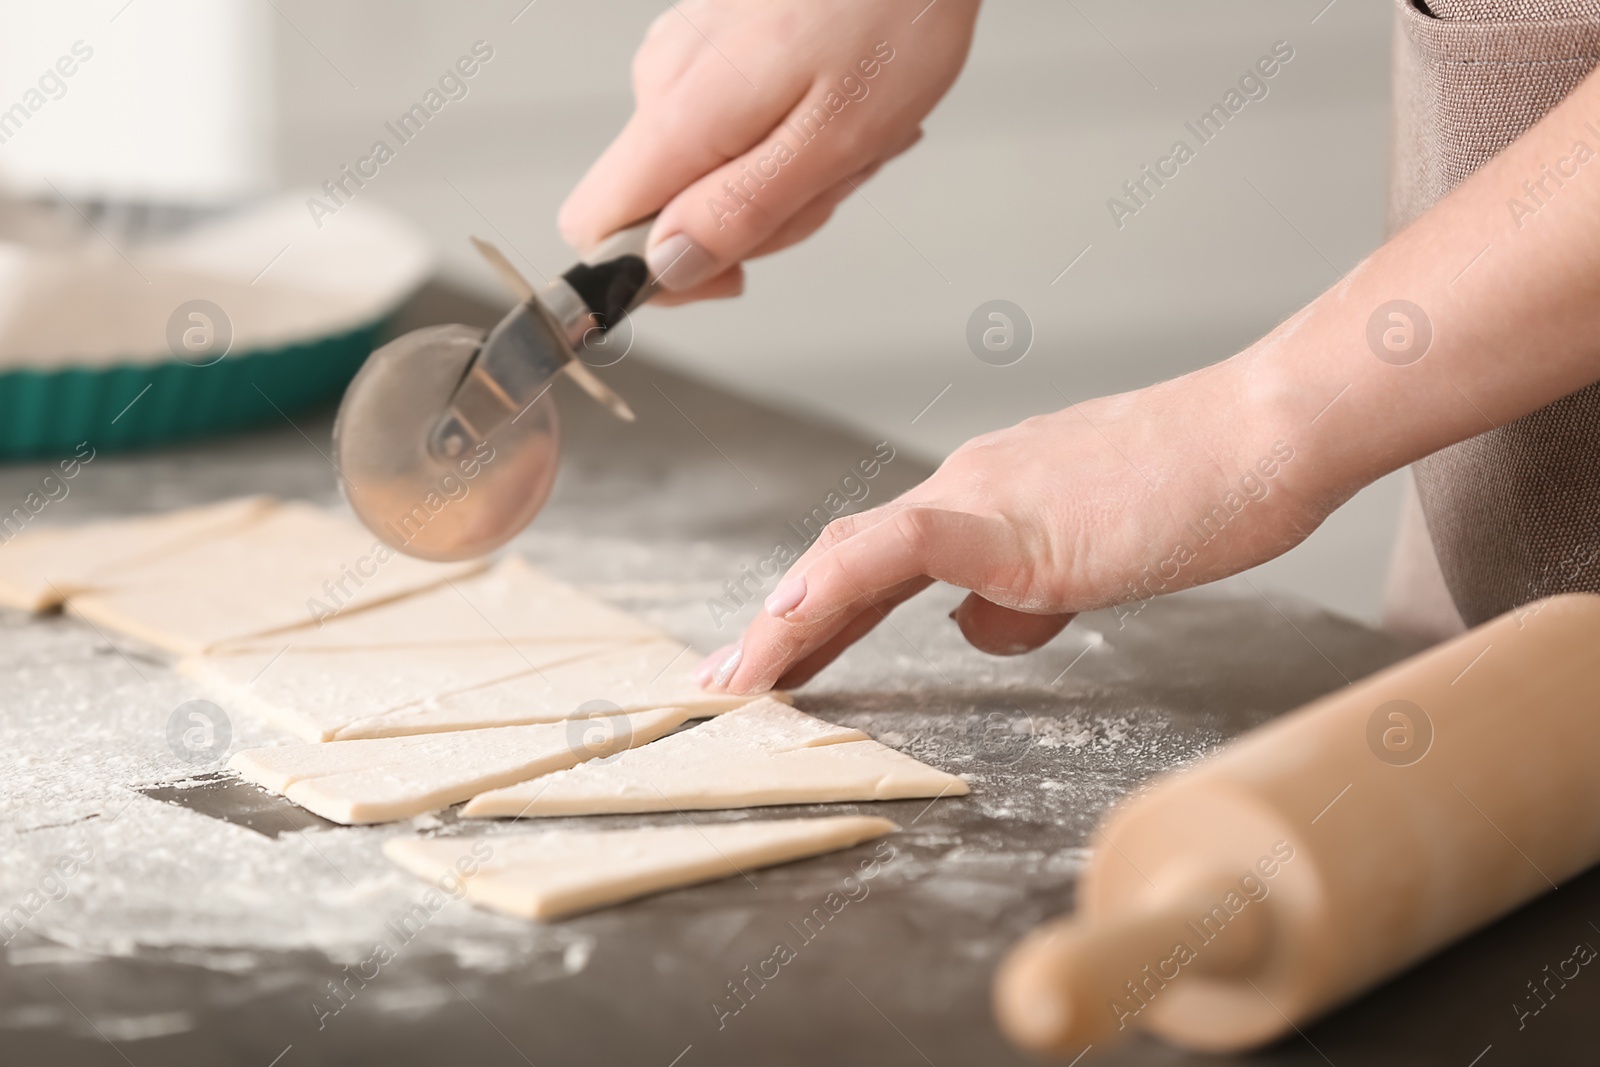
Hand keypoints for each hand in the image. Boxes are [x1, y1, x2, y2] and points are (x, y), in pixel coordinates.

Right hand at [559, 0, 980, 303]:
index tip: (730, 269)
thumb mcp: (831, 141)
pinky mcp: (714, 45)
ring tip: (847, 129)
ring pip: (709, 169)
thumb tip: (668, 268)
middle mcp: (662, 83)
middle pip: (667, 208)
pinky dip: (791, 133)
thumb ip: (740, 212)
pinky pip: (733, 126)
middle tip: (829, 175)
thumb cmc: (893, 13)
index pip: (594, 228)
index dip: (654, 272)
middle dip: (755, 218)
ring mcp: (686, 58)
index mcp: (678, 117)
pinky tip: (837, 101)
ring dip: (786, 174)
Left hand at [695, 356, 1341, 693]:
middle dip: (781, 628)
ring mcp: (985, 499)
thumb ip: (1030, 592)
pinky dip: (838, 583)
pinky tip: (791, 614)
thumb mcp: (1098, 554)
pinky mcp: (1016, 521)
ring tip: (736, 680)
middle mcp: (968, 489)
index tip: (777, 660)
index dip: (821, 614)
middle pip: (847, 560)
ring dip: (786, 622)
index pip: (879, 562)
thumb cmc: (1201, 492)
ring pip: (853, 556)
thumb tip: (977, 629)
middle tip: (728, 682)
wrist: (1261, 439)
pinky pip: (903, 547)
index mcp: (986, 499)